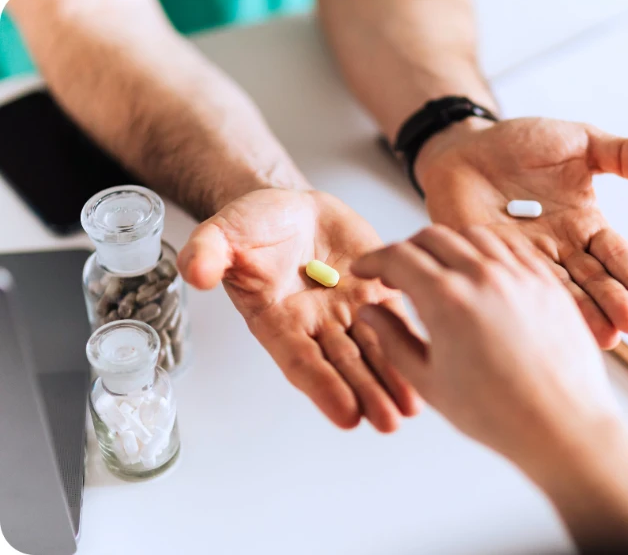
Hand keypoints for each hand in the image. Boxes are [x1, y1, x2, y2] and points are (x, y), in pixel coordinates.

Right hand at [178, 188, 417, 431]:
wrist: (290, 208)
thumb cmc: (254, 226)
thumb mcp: (224, 232)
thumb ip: (210, 252)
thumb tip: (195, 271)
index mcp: (276, 320)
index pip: (301, 360)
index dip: (322, 387)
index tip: (346, 414)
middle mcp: (314, 324)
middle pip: (343, 365)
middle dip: (366, 393)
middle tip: (388, 421)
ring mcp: (346, 310)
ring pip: (373, 350)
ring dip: (392, 379)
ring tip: (412, 408)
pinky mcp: (375, 291)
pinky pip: (395, 319)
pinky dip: (410, 341)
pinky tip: (429, 362)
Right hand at [351, 224, 618, 466]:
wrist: (563, 426)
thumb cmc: (498, 415)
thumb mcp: (429, 381)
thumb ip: (392, 339)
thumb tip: (370, 312)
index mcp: (447, 300)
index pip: (398, 257)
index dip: (374, 260)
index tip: (365, 270)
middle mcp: (483, 276)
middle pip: (432, 237)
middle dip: (406, 249)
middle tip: (397, 272)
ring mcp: (520, 275)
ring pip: (473, 236)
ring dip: (447, 244)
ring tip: (439, 269)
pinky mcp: (547, 282)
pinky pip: (511, 248)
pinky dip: (487, 250)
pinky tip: (481, 271)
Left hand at [414, 117, 627, 348]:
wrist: (463, 148)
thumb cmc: (520, 144)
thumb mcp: (578, 141)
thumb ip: (621, 154)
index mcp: (584, 224)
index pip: (617, 257)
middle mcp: (560, 249)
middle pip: (593, 282)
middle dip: (614, 304)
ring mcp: (525, 260)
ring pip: (559, 292)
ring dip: (582, 316)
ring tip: (603, 337)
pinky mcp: (491, 264)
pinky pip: (515, 285)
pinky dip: (532, 306)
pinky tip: (549, 325)